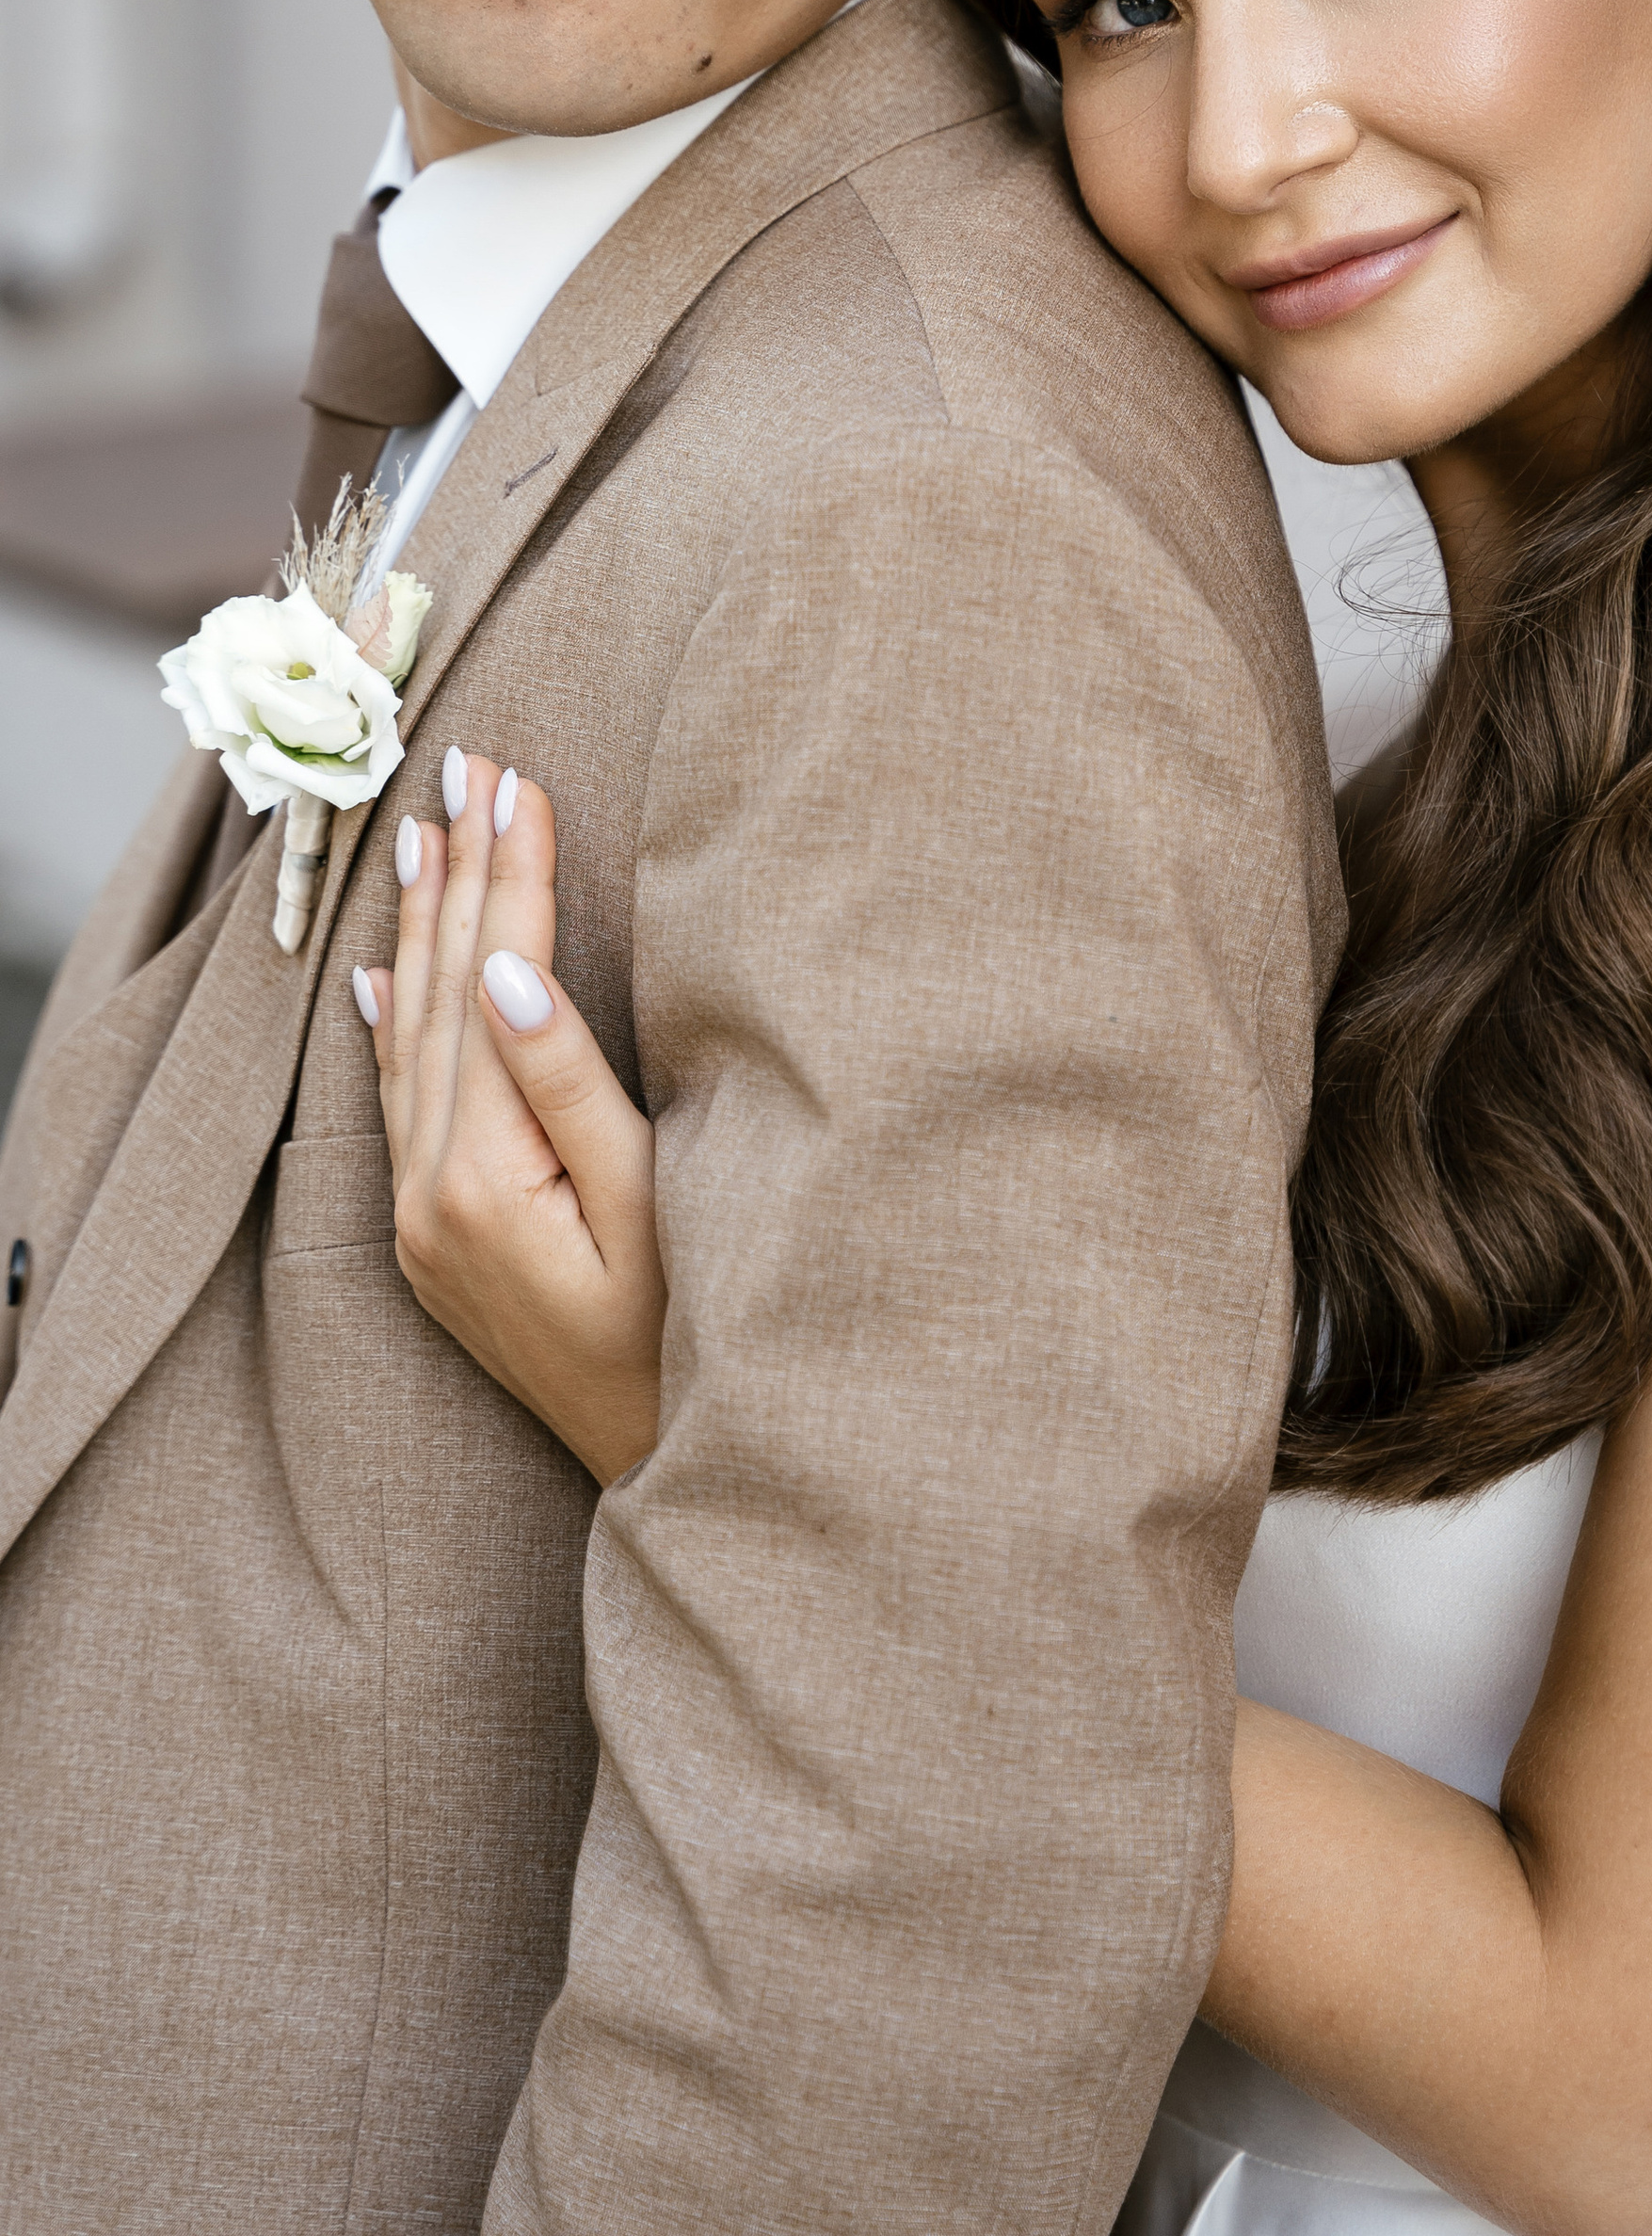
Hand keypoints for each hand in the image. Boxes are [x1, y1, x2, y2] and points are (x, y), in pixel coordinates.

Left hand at [360, 752, 665, 1483]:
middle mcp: (433, 1194)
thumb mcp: (649, 1207)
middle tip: (466, 769)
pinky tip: (381, 976)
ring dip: (420, 931)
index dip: (509, 880)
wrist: (655, 1466)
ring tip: (422, 836)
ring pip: (411, 1040)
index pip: (492, 987)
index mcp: (486, 1177)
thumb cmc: (686, 1339)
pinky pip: (400, 1106)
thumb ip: (569, 1087)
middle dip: (459, 878)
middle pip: (440, 998)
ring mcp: (424, 1221)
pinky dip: (392, 1027)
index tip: (516, 782)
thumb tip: (506, 973)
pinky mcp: (435, 1239)